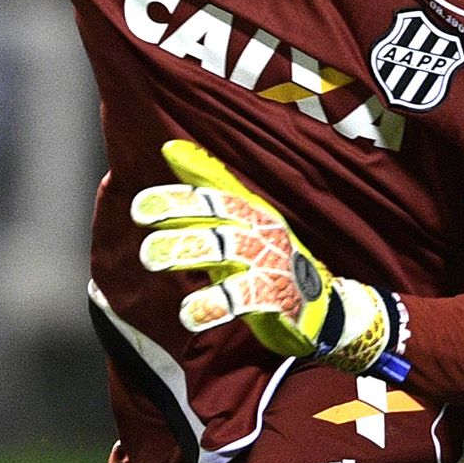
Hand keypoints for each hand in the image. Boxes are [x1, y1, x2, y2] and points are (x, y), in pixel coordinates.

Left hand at [132, 139, 405, 379]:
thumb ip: (209, 185)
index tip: (141, 203)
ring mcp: (267, 263)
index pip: (212, 194)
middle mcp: (258, 231)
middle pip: (215, 216)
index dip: (179, 195)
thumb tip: (170, 148)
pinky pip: (241, 299)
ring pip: (224, 250)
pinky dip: (214, 305)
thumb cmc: (271, 258)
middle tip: (139, 217)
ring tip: (151, 258)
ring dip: (186, 250)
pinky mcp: (274, 298)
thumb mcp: (242, 217)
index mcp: (250, 211)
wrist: (324, 308)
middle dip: (177, 213)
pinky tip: (189, 314)